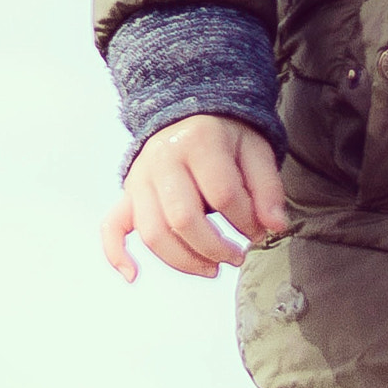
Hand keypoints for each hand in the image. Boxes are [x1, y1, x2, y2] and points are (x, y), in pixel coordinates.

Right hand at [101, 113, 289, 282]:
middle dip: (215, 248)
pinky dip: (117, 253)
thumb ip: (268, 188)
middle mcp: (162, 159)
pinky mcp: (127, 193)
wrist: (188, 113)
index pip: (223, 194)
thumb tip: (276, 227)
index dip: (246, 222)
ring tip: (212, 268)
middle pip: (183, 219)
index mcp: (199, 141)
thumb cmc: (226, 137)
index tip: (260, 232)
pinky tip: (133, 275)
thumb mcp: (255, 150)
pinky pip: (112, 226)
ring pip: (153, 232)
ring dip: (183, 260)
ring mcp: (140, 177)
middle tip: (237, 257)